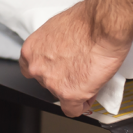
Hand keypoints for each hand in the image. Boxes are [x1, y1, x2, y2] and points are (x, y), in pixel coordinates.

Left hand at [19, 1, 131, 117]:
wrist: (102, 26)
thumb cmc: (85, 22)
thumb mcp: (56, 29)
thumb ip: (51, 47)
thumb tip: (58, 53)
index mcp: (31, 50)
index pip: (30, 69)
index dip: (47, 70)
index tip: (56, 70)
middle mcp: (38, 68)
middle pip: (47, 83)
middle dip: (62, 78)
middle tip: (77, 70)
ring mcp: (53, 83)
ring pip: (61, 95)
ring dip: (74, 89)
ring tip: (88, 74)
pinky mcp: (70, 94)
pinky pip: (73, 110)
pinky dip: (82, 105)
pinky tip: (88, 95)